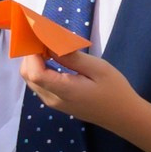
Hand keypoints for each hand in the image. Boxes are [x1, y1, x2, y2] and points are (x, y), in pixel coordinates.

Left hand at [18, 49, 150, 150]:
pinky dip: (40, 68)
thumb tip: (50, 44)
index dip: (32, 52)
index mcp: (64, 91)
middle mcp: (53, 99)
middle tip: (44, 37)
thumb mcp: (98, 69)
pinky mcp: (56, 103)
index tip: (39, 35)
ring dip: (35, 61)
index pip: (34, 72)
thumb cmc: (115, 90)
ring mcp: (53, 103)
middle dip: (31, 54)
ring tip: (50, 46)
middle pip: (27, 74)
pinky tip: (53, 59)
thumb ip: (72, 57)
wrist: (123, 116)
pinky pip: (39, 83)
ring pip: (31, 79)